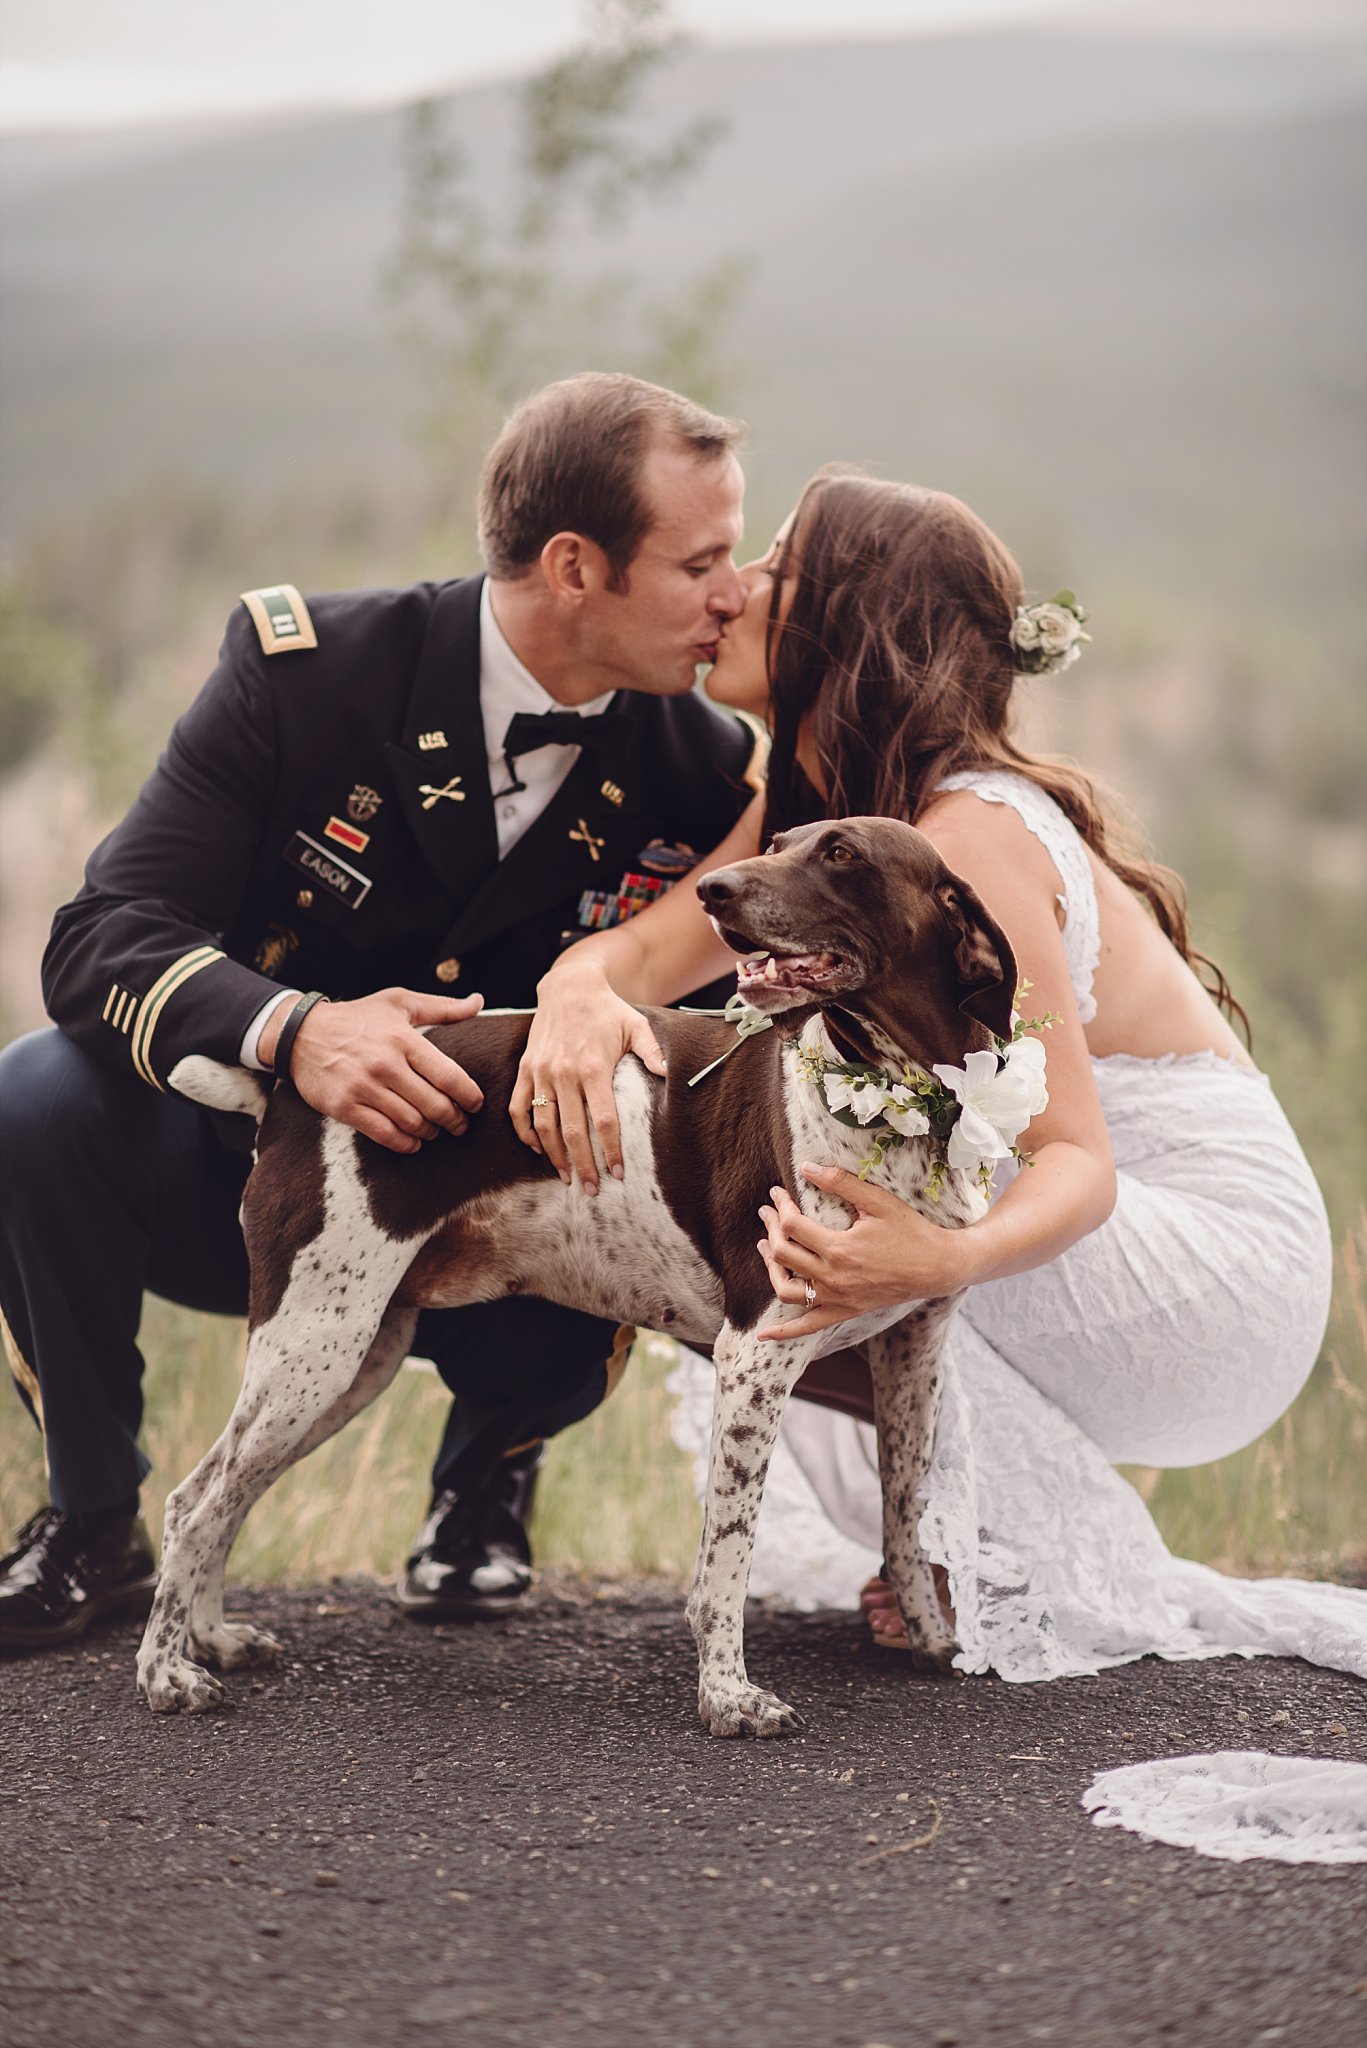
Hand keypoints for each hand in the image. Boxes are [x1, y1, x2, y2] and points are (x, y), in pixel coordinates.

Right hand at [268, 987, 485, 1153]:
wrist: (301, 1033)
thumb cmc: (358, 1017)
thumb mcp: (399, 1002)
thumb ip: (443, 1007)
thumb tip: (479, 1002)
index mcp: (404, 1039)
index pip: (450, 1077)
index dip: (470, 1097)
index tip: (476, 1105)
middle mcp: (385, 1064)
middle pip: (435, 1105)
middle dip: (455, 1120)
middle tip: (460, 1124)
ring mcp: (363, 1087)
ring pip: (412, 1123)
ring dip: (431, 1133)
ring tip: (436, 1131)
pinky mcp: (344, 1106)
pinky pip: (384, 1134)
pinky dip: (405, 1144)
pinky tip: (413, 1142)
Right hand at [510, 959, 665, 1191]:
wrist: (568, 986)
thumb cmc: (607, 1009)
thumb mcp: (636, 1024)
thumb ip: (652, 1050)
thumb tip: (668, 1074)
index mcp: (593, 1066)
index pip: (603, 1119)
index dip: (610, 1150)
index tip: (619, 1173)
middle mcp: (563, 1072)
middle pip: (571, 1130)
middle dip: (583, 1164)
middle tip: (592, 1190)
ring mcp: (540, 1072)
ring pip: (542, 1124)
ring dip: (554, 1155)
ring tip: (566, 1178)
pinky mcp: (525, 1069)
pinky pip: (518, 1108)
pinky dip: (525, 1133)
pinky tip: (539, 1150)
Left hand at [755, 1162, 973, 1340]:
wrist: (938, 1267)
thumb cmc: (911, 1231)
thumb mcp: (878, 1201)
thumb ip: (840, 1183)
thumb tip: (806, 1167)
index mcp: (839, 1249)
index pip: (792, 1226)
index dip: (780, 1207)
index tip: (777, 1193)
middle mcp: (833, 1278)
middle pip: (782, 1254)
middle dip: (770, 1228)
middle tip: (767, 1212)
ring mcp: (838, 1299)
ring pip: (787, 1290)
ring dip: (770, 1269)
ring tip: (765, 1248)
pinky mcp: (845, 1311)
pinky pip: (808, 1326)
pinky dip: (783, 1331)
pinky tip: (762, 1334)